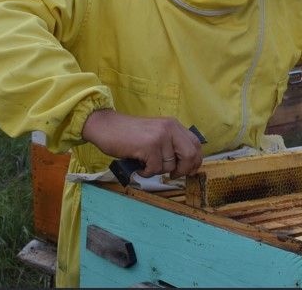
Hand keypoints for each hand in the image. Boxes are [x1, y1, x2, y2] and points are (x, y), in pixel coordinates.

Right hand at [82, 109, 202, 177]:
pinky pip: (155, 169)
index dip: (195, 161)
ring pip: (170, 166)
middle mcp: (170, 128)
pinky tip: (138, 165)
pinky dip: (146, 172)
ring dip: (157, 171)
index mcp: (174, 125)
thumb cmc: (129, 134)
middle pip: (190, 155)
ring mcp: (160, 136)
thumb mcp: (156, 133)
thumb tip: (188, 164)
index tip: (189, 171)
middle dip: (183, 170)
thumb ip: (171, 144)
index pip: (196, 144)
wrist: (106, 126)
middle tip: (172, 175)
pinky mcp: (149, 146)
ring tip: (145, 163)